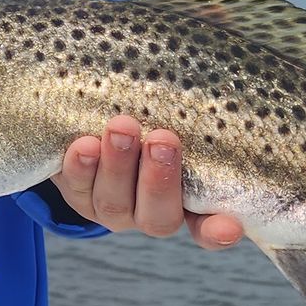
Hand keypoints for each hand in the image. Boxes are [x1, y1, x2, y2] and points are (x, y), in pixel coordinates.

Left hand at [54, 117, 244, 248]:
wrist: (98, 117)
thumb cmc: (157, 116)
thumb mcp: (180, 116)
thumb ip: (196, 113)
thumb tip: (221, 73)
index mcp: (189, 202)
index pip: (210, 228)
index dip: (219, 232)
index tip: (228, 225)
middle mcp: (152, 212)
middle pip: (159, 216)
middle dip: (160, 179)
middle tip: (163, 140)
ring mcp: (114, 209)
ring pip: (115, 204)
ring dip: (119, 166)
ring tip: (122, 127)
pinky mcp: (78, 196)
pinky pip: (76, 190)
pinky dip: (81, 167)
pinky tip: (84, 144)